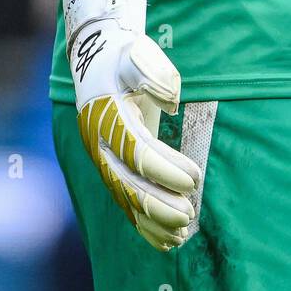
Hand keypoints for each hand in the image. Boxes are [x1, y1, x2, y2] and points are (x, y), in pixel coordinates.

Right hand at [65, 0, 200, 249]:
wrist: (96, 52)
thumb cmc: (123, 53)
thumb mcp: (137, 53)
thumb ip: (153, 72)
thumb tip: (170, 96)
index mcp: (108, 118)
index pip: (139, 153)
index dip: (166, 169)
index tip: (194, 177)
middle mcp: (101, 143)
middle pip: (129, 185)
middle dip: (160, 204)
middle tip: (190, 215)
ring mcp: (103, 156)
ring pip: (125, 198)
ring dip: (153, 219)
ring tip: (182, 233)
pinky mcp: (111, 163)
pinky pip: (125, 199)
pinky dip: (144, 222)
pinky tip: (166, 238)